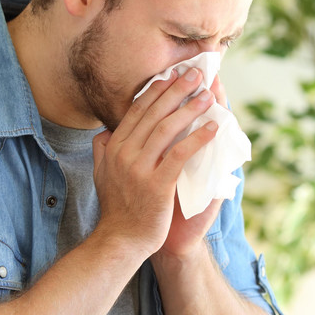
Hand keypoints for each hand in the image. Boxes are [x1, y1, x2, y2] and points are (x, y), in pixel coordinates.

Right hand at [92, 67, 218, 258]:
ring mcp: (140, 168)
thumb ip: (103, 151)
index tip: (173, 74)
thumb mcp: (101, 174)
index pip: (137, 110)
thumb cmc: (118, 209)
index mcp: (114, 147)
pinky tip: (213, 127)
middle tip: (196, 73)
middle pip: (154, 113)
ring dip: (190, 108)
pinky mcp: (157, 185)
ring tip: (208, 95)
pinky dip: (198, 137)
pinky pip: (180, 154)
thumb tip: (105, 132)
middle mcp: (125, 153)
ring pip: (167, 128)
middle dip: (176, 90)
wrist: (121, 241)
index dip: (157, 90)